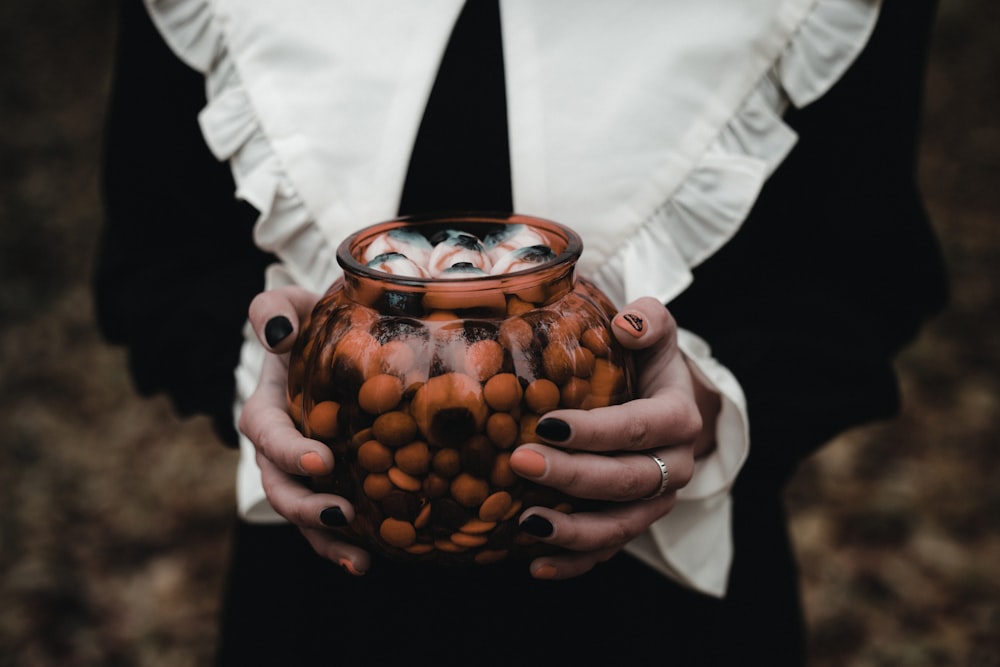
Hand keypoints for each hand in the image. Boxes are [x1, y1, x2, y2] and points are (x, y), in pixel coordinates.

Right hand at [240, 286, 371, 575]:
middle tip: (341, 513)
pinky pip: (333, 519)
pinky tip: (372, 559)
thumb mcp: (289, 304)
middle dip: (305, 506)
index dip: (287, 451)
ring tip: (359, 561)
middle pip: (280, 485)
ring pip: (303, 514)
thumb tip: (279, 334)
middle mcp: (279, 446)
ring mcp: (304, 470)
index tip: (320, 460)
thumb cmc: (310, 320)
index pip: (266, 433)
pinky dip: (346, 543)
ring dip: (326, 540)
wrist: (335, 339)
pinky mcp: (332, 482)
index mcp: (266, 407)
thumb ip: (272, 311)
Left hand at [508, 296, 721, 579]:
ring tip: (526, 523)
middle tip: (520, 461)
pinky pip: (608, 551)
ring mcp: (655, 502)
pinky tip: (534, 566)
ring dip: (573, 531)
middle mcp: (674, 466)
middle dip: (573, 476)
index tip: (546, 423)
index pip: (637, 427)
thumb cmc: (646, 362)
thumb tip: (626, 323)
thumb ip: (648, 319)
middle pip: (626, 480)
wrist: (663, 402)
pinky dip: (574, 564)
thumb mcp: (654, 333)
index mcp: (679, 419)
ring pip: (620, 526)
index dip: (595, 430)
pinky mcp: (634, 523)